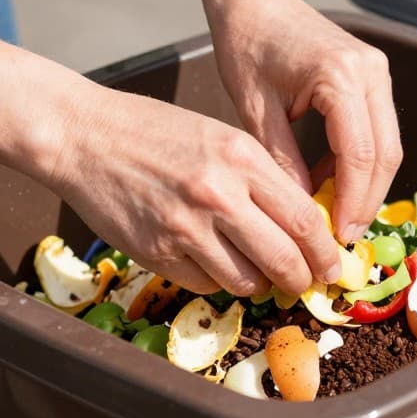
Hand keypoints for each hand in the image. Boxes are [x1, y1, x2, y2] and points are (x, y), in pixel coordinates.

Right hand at [46, 87, 340, 295]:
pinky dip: (215, 280)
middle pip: (284, 259)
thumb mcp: (220, 137)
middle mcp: (218, 193)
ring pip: (246, 281)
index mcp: (241, 157)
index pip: (304, 219)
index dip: (325, 251)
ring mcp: (184, 227)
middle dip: (301, 279)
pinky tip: (208, 260)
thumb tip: (301, 228)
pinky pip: (204, 285)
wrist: (84, 136)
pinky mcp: (156, 253)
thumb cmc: (154, 132)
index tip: (332, 264)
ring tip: (255, 271)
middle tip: (304, 283)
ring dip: (258, 283)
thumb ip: (261, 178)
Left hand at [203, 0, 402, 243]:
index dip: (353, 201)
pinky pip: (377, 130)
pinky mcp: (373, 76)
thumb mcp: (255, 109)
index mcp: (340, 75)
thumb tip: (302, 213)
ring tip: (334, 216)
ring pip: (388, 145)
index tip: (337, 237)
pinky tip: (330, 183)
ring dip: (366, 185)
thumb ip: (282, 161)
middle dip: (367, 201)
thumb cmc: (246, 45)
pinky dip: (360, 163)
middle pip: (386, 153)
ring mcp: (377, 71)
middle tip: (341, 237)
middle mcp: (370, 71)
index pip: (361, 154)